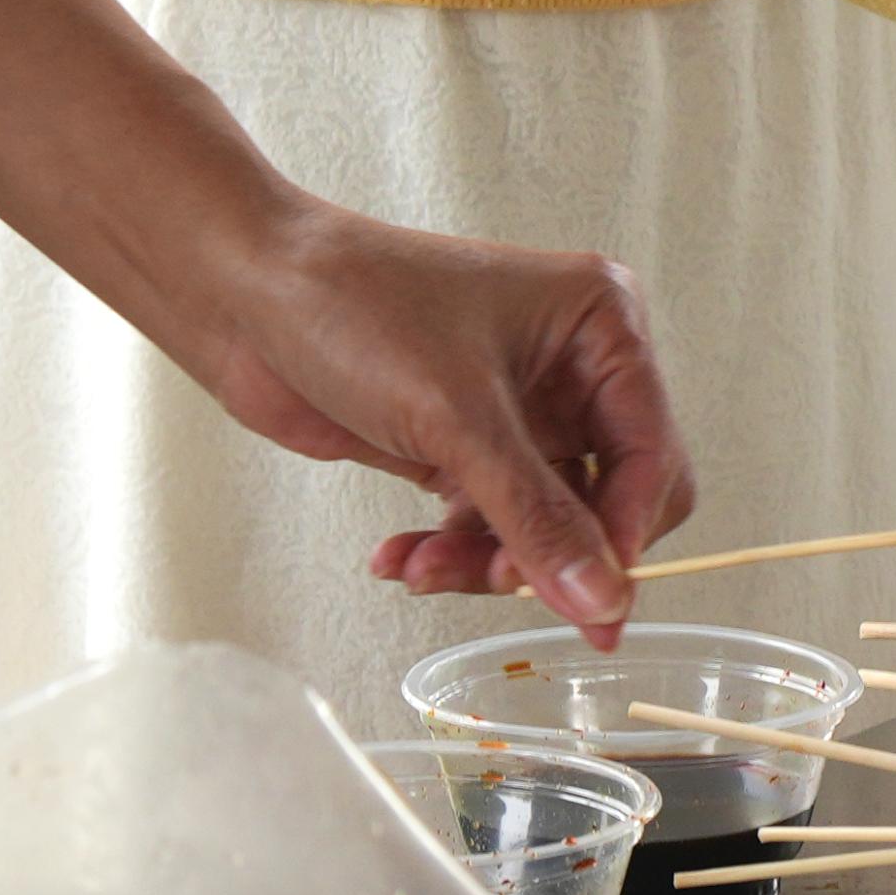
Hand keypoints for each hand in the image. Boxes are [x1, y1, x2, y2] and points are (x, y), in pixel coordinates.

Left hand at [168, 197, 686, 636]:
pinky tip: (397, 558)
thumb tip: (604, 601)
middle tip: (502, 581)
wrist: (244, 293)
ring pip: (542, 525)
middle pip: (606, 500)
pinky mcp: (462, 442)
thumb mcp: (456, 419)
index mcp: (600, 323)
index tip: (591, 600)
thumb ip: (536, 518)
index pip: (651, 454)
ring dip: (486, 560)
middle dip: (553, 550)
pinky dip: (447, 552)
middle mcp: (570, 365)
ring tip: (424, 570)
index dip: (624, 533)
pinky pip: (486, 525)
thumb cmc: (352, 303)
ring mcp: (516, 408)